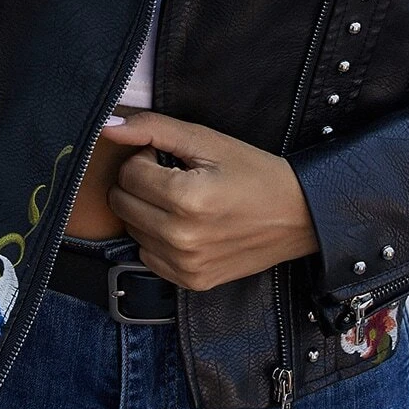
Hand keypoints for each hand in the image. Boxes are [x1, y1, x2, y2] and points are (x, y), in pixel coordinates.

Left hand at [101, 109, 319, 289]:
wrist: (299, 215)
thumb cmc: (255, 172)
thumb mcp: (207, 140)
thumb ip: (153, 128)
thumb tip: (109, 126)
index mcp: (186, 198)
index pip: (128, 172)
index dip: (147, 158)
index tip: (173, 159)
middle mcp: (181, 238)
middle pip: (122, 203)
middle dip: (141, 184)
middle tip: (175, 178)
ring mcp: (185, 265)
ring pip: (131, 230)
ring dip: (148, 212)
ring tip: (184, 202)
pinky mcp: (191, 282)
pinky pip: (148, 257)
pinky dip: (159, 239)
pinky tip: (186, 227)